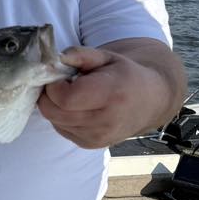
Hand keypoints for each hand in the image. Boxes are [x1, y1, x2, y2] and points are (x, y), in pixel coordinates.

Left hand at [37, 44, 180, 148]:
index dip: (55, 85)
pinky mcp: (90, 144)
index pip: (65, 98)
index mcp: (111, 95)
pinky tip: (78, 107)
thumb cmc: (125, 75)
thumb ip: (81, 55)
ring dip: (55, 106)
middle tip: (61, 84)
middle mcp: (104, 121)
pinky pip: (61, 129)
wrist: (149, 101)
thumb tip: (57, 59)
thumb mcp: (107, 57)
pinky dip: (61, 117)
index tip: (61, 76)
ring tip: (73, 95)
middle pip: (54, 112)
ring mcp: (97, 137)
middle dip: (49, 95)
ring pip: (54, 121)